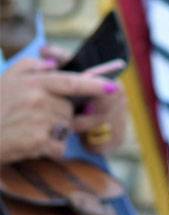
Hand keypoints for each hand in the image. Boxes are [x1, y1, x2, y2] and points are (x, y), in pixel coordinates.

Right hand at [0, 58, 120, 162]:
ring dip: (53, 134)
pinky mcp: (38, 141)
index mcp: (32, 82)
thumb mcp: (4, 80)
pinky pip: (58, 147)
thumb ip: (28, 67)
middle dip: (58, 117)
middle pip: (68, 110)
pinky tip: (28, 145)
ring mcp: (39, 120)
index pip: (70, 82)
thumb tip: (53, 64)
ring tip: (27, 131)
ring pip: (65, 129)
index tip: (113, 86)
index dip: (94, 85)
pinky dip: (48, 150)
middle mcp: (38, 99)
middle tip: (33, 119)